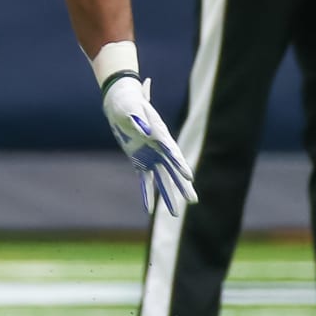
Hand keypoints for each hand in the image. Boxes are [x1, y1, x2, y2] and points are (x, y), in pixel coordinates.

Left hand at [103, 76, 196, 215]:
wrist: (121, 103)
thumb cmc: (128, 101)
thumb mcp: (131, 106)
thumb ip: (138, 118)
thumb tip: (144, 130)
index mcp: (160, 134)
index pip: (173, 152)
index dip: (180, 165)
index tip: (189, 177)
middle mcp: (159, 148)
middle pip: (173, 170)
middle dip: (182, 186)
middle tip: (193, 200)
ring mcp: (150, 156)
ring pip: (162, 179)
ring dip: (168, 195)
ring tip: (175, 213)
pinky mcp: (140, 161)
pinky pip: (144, 181)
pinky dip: (146, 194)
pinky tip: (149, 210)